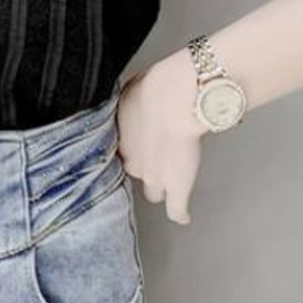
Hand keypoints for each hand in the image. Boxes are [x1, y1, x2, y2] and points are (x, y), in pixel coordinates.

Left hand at [116, 57, 206, 225]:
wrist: (175, 101)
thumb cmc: (156, 87)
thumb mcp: (132, 90)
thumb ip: (132, 103)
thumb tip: (137, 99)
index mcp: (120, 138)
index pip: (122, 152)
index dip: (134, 148)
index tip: (140, 143)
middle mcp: (133, 162)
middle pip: (135, 172)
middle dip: (145, 167)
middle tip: (158, 157)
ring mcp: (154, 178)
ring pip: (153, 191)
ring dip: (161, 186)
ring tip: (170, 183)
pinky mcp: (177, 188)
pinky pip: (176, 210)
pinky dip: (179, 212)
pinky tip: (182, 215)